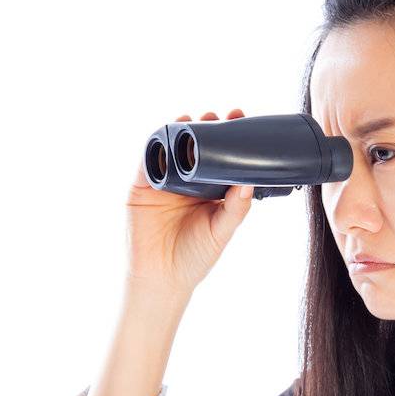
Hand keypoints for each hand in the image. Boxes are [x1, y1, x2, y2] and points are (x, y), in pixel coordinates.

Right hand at [126, 108, 254, 296]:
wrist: (162, 278)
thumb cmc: (194, 258)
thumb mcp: (221, 231)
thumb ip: (236, 208)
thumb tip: (250, 181)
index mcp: (209, 191)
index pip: (221, 158)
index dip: (230, 139)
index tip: (241, 120)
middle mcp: (187, 181)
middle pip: (197, 146)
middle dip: (208, 128)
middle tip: (221, 117)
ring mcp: (164, 181)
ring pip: (172, 147)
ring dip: (182, 129)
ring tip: (195, 119)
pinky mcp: (143, 185)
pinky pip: (148, 158)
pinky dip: (156, 143)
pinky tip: (167, 131)